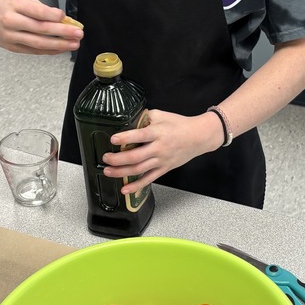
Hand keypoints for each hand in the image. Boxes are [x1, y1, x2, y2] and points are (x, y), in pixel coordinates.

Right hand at [0, 0, 83, 54]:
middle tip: (78, 33)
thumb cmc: (1, 4)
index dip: (52, 15)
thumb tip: (61, 18)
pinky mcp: (11, 47)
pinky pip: (33, 50)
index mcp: (12, 5)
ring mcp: (9, 37)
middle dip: (62, 33)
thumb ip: (38, 7)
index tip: (65, 17)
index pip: (36, 11)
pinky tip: (60, 49)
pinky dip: (48, 50)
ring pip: (37, 43)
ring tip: (74, 44)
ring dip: (59, 45)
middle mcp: (10, 22)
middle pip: (40, 29)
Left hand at [100, 109, 222, 193]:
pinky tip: (125, 189)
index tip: (113, 139)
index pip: (139, 135)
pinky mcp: (164, 169)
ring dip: (121, 172)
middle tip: (105, 158)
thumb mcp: (161, 115)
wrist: (198, 137)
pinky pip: (148, 179)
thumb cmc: (179, 124)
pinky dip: (136, 186)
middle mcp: (159, 148)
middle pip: (135, 157)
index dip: (125, 138)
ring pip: (139, 169)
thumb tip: (129, 120)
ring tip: (108, 171)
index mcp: (157, 132)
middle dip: (117, 159)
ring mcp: (161, 160)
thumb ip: (144, 117)